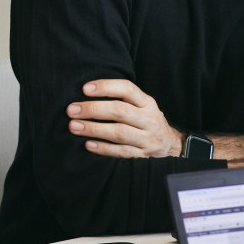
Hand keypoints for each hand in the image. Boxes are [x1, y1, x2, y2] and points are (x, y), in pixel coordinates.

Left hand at [68, 79, 182, 158]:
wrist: (170, 146)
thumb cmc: (146, 121)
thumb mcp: (142, 106)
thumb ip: (122, 99)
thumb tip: (87, 92)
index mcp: (147, 103)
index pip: (127, 89)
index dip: (106, 87)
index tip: (85, 88)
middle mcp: (149, 119)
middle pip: (120, 111)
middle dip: (93, 109)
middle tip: (72, 110)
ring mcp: (147, 138)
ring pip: (119, 132)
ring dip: (94, 129)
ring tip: (74, 126)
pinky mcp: (143, 156)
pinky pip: (121, 152)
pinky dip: (103, 148)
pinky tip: (88, 145)